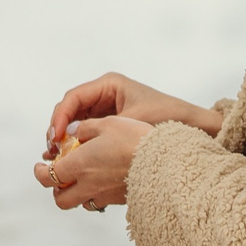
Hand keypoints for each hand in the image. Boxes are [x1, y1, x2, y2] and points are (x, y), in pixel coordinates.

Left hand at [33, 115, 152, 211]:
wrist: (165, 162)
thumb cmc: (135, 140)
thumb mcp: (108, 124)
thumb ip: (85, 128)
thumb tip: (71, 131)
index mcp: (80, 165)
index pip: (48, 176)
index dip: (40, 172)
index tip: (40, 166)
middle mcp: (88, 184)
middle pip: (61, 200)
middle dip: (56, 190)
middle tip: (58, 178)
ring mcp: (105, 195)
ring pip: (80, 203)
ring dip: (76, 194)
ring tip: (82, 179)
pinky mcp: (120, 200)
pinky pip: (100, 202)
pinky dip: (95, 195)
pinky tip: (103, 182)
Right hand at [42, 72, 221, 154]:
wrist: (193, 128)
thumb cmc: (169, 118)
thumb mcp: (133, 121)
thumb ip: (102, 128)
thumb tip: (72, 140)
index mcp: (109, 85)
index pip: (74, 98)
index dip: (60, 116)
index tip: (56, 136)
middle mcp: (104, 95)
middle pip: (70, 111)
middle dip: (58, 130)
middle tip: (51, 150)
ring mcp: (105, 111)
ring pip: (75, 124)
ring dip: (64, 140)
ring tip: (54, 158)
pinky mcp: (109, 126)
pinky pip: (86, 134)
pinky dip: (76, 146)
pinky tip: (69, 160)